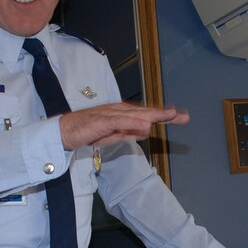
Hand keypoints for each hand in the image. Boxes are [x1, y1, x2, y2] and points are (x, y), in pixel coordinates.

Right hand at [59, 102, 189, 149]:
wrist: (65, 132)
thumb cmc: (87, 133)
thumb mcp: (112, 136)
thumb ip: (128, 133)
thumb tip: (145, 131)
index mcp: (122, 114)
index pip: (146, 114)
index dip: (163, 116)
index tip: (179, 117)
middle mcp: (119, 111)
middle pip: (145, 112)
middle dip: (164, 114)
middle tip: (182, 116)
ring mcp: (110, 114)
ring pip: (136, 114)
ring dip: (153, 115)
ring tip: (170, 116)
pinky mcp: (102, 120)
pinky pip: (120, 121)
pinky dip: (133, 122)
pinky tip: (145, 125)